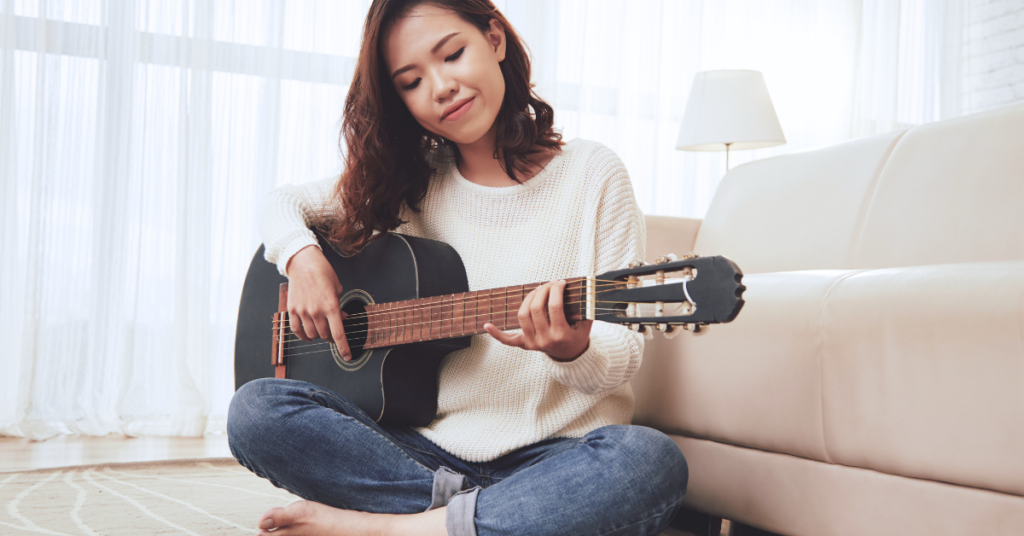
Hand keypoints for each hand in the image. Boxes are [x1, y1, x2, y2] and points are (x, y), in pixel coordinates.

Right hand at [285, 245, 352, 360]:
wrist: (303, 263)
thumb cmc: (323, 273)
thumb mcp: (337, 289)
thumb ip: (339, 306)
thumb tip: (342, 318)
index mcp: (330, 306)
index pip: (338, 333)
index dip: (343, 347)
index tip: (347, 356)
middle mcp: (316, 311)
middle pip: (324, 335)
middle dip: (331, 336)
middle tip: (333, 330)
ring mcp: (302, 311)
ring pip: (311, 334)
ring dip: (318, 335)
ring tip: (321, 328)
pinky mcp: (292, 310)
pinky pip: (297, 330)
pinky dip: (303, 335)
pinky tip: (308, 335)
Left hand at [484, 279, 592, 361]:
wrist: (572, 356)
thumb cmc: (578, 335)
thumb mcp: (587, 323)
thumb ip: (587, 306)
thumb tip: (587, 285)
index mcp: (561, 335)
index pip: (554, 306)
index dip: (556, 290)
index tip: (560, 282)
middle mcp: (544, 340)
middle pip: (536, 308)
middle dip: (542, 291)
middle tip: (549, 284)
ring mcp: (532, 343)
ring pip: (522, 316)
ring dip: (528, 299)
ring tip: (537, 291)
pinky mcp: (524, 345)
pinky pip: (507, 340)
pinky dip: (496, 333)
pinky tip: (487, 325)